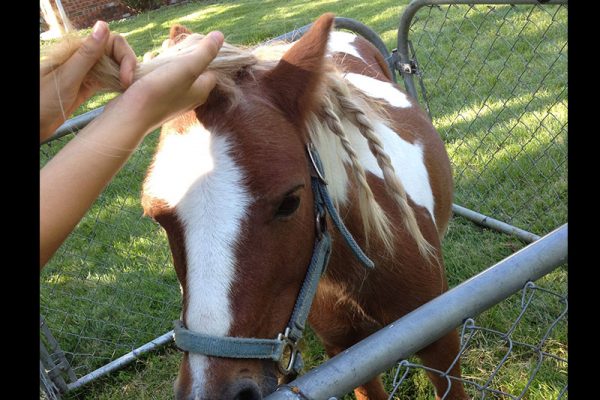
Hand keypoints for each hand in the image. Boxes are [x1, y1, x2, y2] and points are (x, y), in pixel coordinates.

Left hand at [40, 21, 136, 140]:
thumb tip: (103, 26)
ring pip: (114, 67)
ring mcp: (86, 72)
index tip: (126, 79)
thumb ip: (87, 53)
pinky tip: (122, 95)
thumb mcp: (67, 77)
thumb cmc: (43, 101)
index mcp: (77, 51)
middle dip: (128, 66)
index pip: (112, 42)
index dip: (125, 57)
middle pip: (116, 53)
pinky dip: (117, 85)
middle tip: (128, 87)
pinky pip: (108, 80)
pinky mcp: (87, 86)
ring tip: (128, 92)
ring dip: (124, 76)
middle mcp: (83, 59)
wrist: (32, 125)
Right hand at [111, 31, 223, 134]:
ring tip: (162, 46)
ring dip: (169, 58)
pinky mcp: (156, 99)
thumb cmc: (160, 91)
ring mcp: (172, 99)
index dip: (204, 53)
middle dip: (184, 53)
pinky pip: (161, 78)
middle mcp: (190, 97)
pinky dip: (156, 67)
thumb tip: (220, 36)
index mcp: (201, 91)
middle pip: (193, 69)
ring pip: (175, 72)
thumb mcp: (187, 67)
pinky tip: (148, 60)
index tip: (192, 41)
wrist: (130, 116)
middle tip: (172, 42)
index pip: (211, 68)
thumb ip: (205, 52)